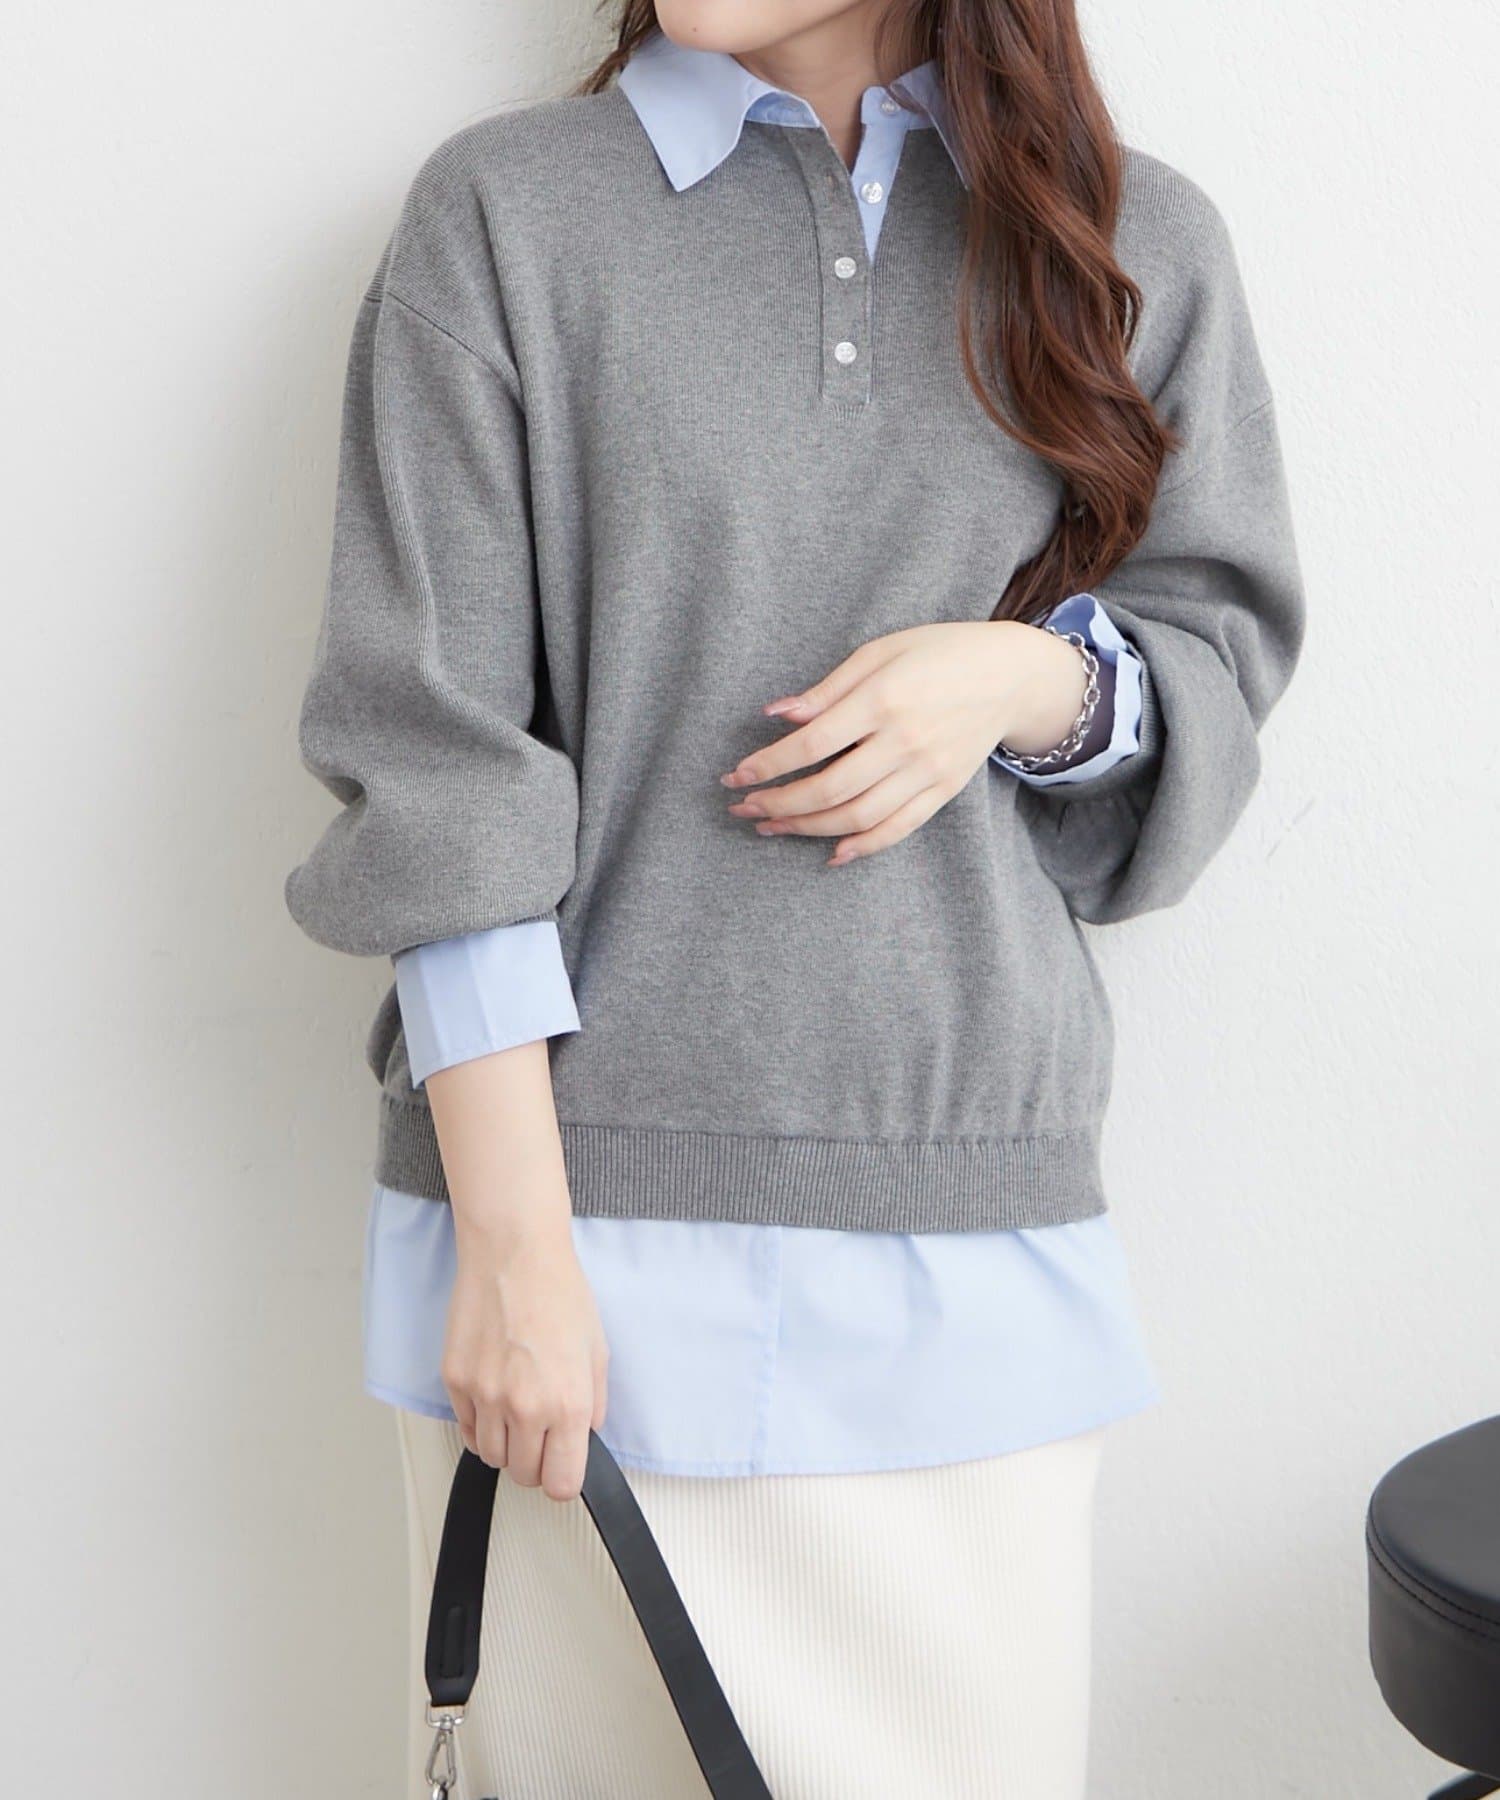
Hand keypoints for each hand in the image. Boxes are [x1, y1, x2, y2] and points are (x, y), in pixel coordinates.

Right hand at [442, 1212, 609, 1500]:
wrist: (515, 1254)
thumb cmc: (559, 1293)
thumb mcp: (597, 1351)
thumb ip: (593, 1404)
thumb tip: (584, 1438)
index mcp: (568, 1403)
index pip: (560, 1483)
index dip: (562, 1479)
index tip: (561, 1467)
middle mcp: (525, 1407)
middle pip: (523, 1475)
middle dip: (534, 1461)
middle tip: (540, 1433)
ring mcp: (485, 1396)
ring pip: (491, 1456)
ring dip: (505, 1444)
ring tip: (516, 1410)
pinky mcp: (455, 1381)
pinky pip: (467, 1426)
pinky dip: (480, 1422)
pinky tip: (494, 1395)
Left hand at [720, 621, 1087, 864]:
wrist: (1010, 675)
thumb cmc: (938, 653)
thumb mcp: (880, 652)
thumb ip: (827, 689)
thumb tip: (776, 715)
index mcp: (884, 699)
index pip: (812, 744)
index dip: (768, 765)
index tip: (736, 776)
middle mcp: (905, 741)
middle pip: (829, 788)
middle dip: (778, 803)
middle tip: (743, 808)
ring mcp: (927, 771)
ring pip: (858, 816)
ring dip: (807, 828)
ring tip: (771, 826)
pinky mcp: (943, 791)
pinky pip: (898, 829)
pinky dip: (862, 846)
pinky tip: (830, 852)